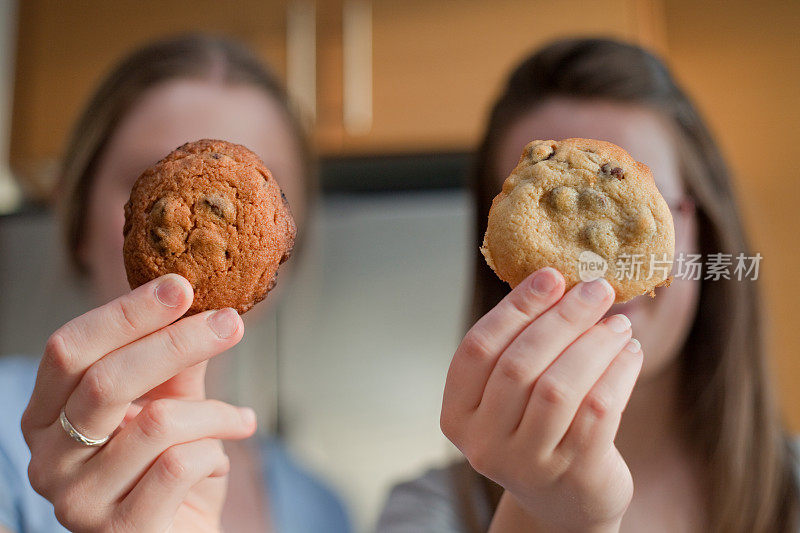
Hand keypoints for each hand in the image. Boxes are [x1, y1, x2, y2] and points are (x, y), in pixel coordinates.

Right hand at [21, 274, 255, 532]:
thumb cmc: (170, 476)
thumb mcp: (169, 408)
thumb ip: (173, 366)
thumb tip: (196, 305)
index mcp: (47, 417)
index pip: (69, 349)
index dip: (125, 313)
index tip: (181, 285)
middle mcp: (48, 460)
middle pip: (105, 379)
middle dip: (178, 342)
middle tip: (231, 322)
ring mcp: (77, 501)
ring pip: (157, 423)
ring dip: (215, 414)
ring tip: (239, 420)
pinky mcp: (120, 532)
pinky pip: (180, 465)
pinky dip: (217, 453)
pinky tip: (221, 462)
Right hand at [441, 268, 641, 532]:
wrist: (566, 500)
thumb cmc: (539, 428)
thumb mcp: (515, 394)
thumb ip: (524, 346)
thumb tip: (563, 281)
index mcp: (458, 414)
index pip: (478, 348)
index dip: (515, 307)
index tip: (551, 276)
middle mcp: (483, 442)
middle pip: (519, 365)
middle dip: (563, 319)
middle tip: (596, 290)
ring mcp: (526, 464)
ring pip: (559, 388)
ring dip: (593, 344)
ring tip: (618, 323)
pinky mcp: (573, 475)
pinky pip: (598, 411)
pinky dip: (618, 373)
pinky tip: (629, 354)